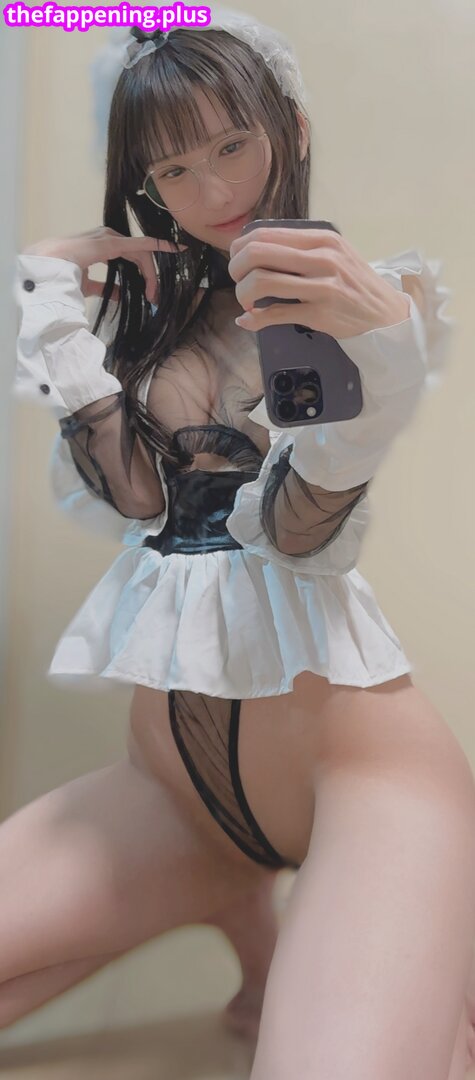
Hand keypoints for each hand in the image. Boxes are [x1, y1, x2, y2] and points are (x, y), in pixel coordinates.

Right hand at [22, 226, 187, 304]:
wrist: (46, 264)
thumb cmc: (61, 274)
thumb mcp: (87, 284)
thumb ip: (104, 288)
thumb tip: (119, 295)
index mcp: (102, 246)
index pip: (131, 256)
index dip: (146, 268)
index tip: (157, 281)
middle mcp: (108, 238)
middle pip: (139, 257)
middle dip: (149, 277)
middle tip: (153, 297)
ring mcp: (111, 238)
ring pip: (141, 255)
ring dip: (150, 274)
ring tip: (153, 294)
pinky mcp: (113, 243)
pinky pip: (141, 244)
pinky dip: (158, 245)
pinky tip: (173, 248)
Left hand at [228, 227, 409, 337]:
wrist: (385, 314)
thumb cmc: (354, 284)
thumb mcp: (334, 254)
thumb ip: (301, 248)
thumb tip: (256, 249)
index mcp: (321, 238)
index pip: (265, 233)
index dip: (240, 247)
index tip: (238, 260)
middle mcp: (321, 257)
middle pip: (257, 253)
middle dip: (236, 268)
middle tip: (238, 280)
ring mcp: (321, 286)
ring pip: (262, 282)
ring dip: (243, 293)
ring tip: (247, 301)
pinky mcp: (319, 313)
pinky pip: (276, 314)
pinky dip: (255, 319)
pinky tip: (249, 320)